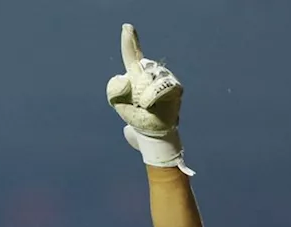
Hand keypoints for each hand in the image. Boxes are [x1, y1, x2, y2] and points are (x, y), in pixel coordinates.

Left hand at [106, 23, 192, 173]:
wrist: (151, 136)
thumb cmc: (136, 120)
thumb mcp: (118, 104)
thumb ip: (114, 89)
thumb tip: (126, 79)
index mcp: (136, 75)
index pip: (133, 55)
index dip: (129, 42)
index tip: (126, 27)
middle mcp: (152, 73)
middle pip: (139, 67)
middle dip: (134, 87)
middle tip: (138, 104)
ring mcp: (164, 78)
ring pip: (149, 76)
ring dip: (143, 94)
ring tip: (146, 106)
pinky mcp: (175, 87)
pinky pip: (162, 84)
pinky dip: (152, 95)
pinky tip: (149, 104)